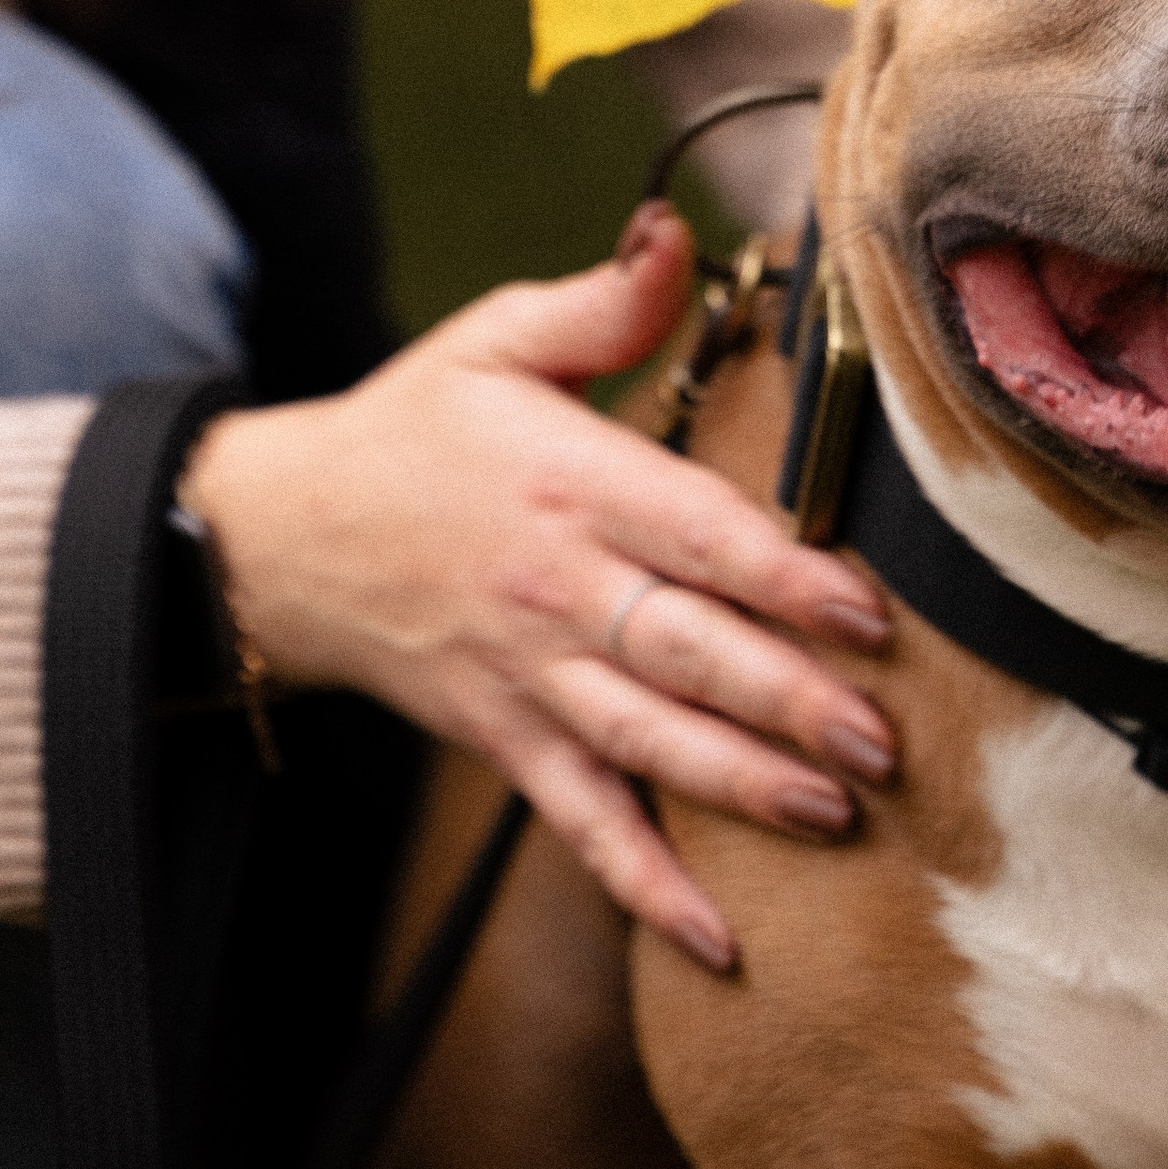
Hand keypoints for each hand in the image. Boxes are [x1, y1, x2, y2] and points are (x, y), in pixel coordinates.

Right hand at [182, 204, 895, 969]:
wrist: (286, 534)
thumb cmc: (415, 427)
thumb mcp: (496, 338)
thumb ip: (603, 301)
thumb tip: (677, 229)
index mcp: (569, 480)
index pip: (693, 533)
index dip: (781, 578)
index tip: (866, 613)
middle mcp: (555, 586)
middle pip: (685, 651)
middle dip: (788, 701)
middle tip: (882, 743)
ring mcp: (528, 674)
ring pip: (646, 742)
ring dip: (740, 785)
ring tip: (832, 813)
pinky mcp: (504, 737)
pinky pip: (581, 821)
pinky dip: (644, 885)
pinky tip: (717, 939)